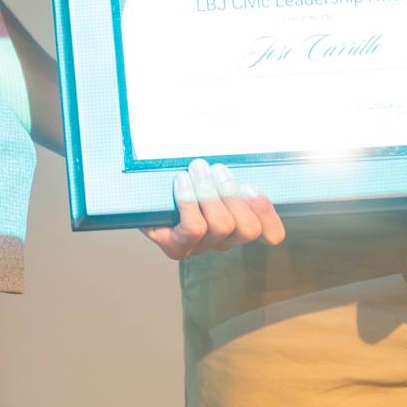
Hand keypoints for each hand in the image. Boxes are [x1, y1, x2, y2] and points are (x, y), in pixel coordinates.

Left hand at [144, 161, 286, 259]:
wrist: (137, 191)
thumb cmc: (178, 180)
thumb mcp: (209, 173)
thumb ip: (229, 172)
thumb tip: (251, 158)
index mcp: (238, 224)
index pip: (269, 233)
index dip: (266, 213)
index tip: (250, 185)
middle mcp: (222, 241)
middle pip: (247, 229)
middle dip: (233, 194)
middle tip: (216, 170)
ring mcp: (199, 248)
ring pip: (221, 225)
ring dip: (209, 192)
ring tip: (197, 169)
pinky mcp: (176, 248)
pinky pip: (193, 228)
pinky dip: (189, 202)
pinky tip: (181, 182)